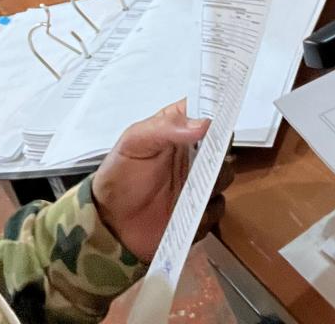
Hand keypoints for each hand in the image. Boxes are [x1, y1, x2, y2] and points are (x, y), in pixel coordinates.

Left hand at [91, 100, 231, 262]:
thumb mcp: (134, 142)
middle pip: (222, 145)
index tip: (226, 115)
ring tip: (194, 189)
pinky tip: (191, 212)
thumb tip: (205, 123)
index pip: (206, 111)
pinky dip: (209, 211)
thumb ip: (166, 128)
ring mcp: (197, 182)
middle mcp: (192, 153)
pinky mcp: (199, 211)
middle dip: (220, 152)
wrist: (109, 224)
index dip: (218, 110)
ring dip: (215, 182)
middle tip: (207, 161)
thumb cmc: (119, 174)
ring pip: (223, 176)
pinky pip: (217, 208)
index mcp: (177, 129)